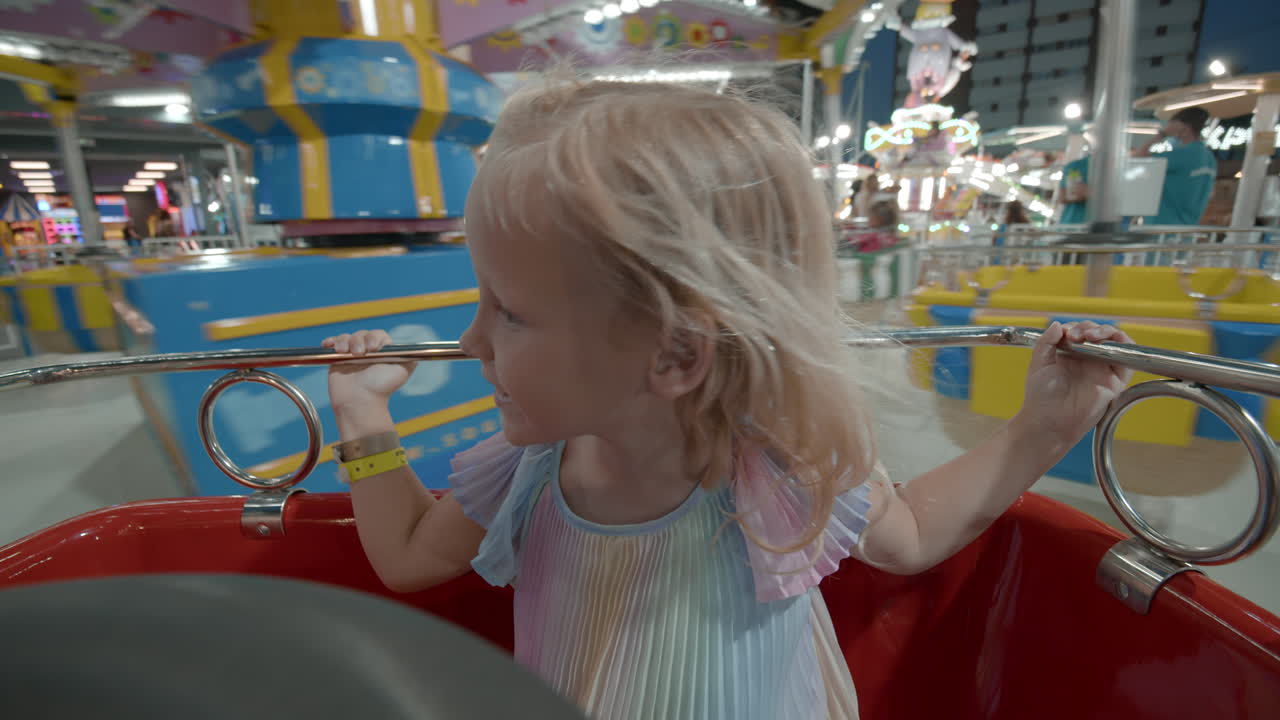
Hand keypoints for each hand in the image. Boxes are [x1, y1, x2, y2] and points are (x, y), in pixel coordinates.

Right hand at [323, 330, 414, 414]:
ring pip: (346, 338)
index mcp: (382, 352)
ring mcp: (352, 355)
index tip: (373, 348)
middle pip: (361, 334)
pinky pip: (333, 345)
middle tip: (359, 353)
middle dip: (359, 340)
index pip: (378, 335)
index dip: (374, 338)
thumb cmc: (382, 388)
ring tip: (344, 352)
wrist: (360, 402)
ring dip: (344, 341)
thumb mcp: (403, 371)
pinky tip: (329, 345)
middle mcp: (368, 352)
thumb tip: (414, 348)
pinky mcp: (338, 360)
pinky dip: (330, 342)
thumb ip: (410, 357)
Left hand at [1016, 322, 1134, 446]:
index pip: (1079, 331)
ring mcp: (1102, 369)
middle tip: (1076, 336)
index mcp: (1069, 355)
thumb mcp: (1039, 363)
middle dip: (1088, 328)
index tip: (1065, 334)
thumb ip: (1046, 341)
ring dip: (1106, 332)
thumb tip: (1058, 324)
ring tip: (1090, 336)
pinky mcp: (1115, 381)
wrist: (1049, 420)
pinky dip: (1123, 345)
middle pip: (1098, 333)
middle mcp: (1088, 360)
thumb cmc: (1041, 396)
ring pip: (1114, 341)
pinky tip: (1108, 342)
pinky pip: (1128, 359)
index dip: (1074, 327)